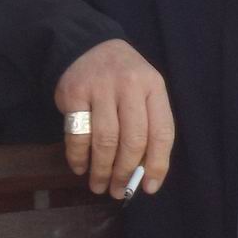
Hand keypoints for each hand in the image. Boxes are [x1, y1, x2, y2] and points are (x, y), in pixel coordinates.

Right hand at [54, 39, 174, 196]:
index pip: (163, 132)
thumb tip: (145, 174)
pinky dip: (78, 156)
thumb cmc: (124, 79)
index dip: (158, 164)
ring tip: (99, 186)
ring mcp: (100, 87)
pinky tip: (81, 168)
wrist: (89, 46)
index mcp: (154, 87)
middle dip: (126, 172)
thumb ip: (149, 126)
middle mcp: (130, 86)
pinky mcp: (74, 92)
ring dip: (101, 170)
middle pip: (132, 140)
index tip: (150, 188)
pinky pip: (77, 133)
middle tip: (118, 191)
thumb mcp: (145, 92)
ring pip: (105, 140)